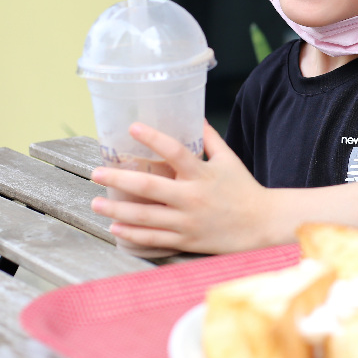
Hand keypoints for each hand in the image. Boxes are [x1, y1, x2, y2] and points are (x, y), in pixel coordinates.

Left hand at [90, 121, 271, 253]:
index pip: (175, 151)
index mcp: (202, 174)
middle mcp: (192, 198)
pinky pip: (153, 238)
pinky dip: (132, 234)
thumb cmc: (244, 189)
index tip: (133, 128)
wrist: (261, 225)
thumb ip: (210, 139)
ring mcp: (187, 221)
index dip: (153, 138)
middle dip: (118, 179)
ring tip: (95, 202)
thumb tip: (195, 117)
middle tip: (96, 172)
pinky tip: (115, 228)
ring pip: (144, 217)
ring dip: (116, 209)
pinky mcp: (186, 240)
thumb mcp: (229, 159)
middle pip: (148, 187)